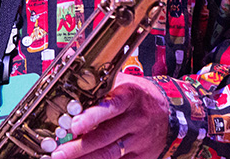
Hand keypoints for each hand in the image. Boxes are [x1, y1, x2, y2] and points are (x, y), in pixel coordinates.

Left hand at [50, 74, 168, 158]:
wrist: (172, 114)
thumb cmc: (141, 96)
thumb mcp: (127, 82)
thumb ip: (102, 84)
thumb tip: (72, 78)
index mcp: (131, 96)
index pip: (111, 106)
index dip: (92, 116)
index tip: (74, 124)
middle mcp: (136, 119)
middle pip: (105, 135)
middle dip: (79, 146)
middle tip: (58, 151)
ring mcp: (138, 141)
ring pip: (109, 154)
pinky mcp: (140, 157)